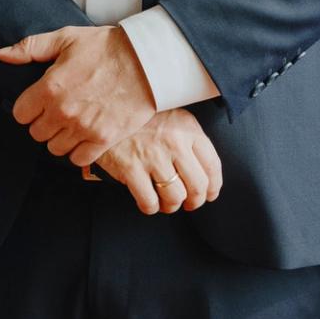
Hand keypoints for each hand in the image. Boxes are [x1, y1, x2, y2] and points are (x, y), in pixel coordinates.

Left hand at [0, 25, 156, 165]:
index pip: (20, 114)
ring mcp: (83, 128)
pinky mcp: (103, 140)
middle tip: (59, 111)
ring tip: (73, 123)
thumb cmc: (107, 47)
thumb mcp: (66, 38)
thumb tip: (1, 55)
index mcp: (49, 87)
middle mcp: (62, 112)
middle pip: (36, 134)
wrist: (147, 61)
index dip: (29, 108)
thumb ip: (30, 47)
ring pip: (55, 148)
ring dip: (61, 137)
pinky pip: (78, 159)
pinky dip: (79, 151)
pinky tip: (86, 135)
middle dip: (44, 122)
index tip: (40, 102)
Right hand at [84, 109, 222, 213]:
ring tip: (165, 202)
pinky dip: (150, 207)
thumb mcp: (171, 117)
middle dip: (195, 201)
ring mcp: (153, 156)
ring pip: (175, 197)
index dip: (213, 186)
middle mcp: (174, 142)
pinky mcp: (131, 168)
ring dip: (171, 206)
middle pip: (197, 185)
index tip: (209, 194)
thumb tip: (203, 171)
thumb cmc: (141, 119)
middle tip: (188, 203)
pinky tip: (148, 202)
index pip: (212, 164)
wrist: (106, 111)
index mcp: (188, 128)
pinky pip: (149, 202)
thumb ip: (189, 138)